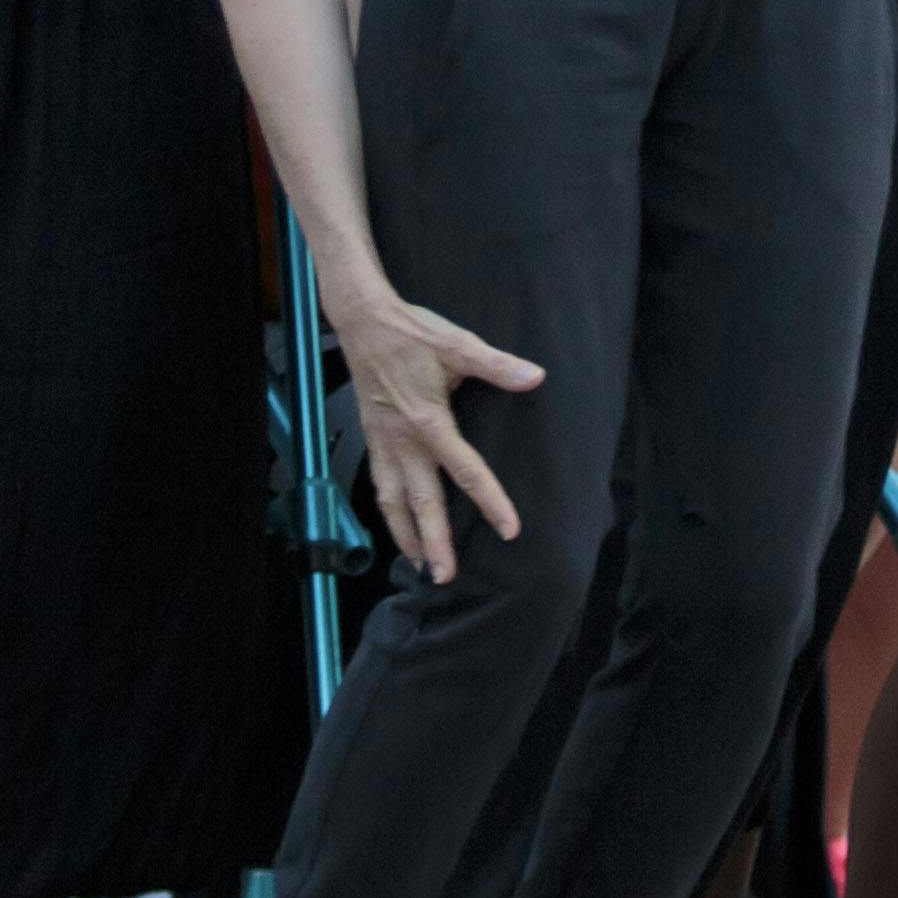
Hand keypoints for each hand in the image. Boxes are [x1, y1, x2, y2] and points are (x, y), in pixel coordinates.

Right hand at [330, 282, 544, 584]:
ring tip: (418, 565)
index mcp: (428, 421)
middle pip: (421, 502)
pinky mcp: (373, 439)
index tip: (508, 530)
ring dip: (405, 536)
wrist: (363, 321)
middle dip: (434, 542)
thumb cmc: (410, 333)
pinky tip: (397, 524)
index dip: (490, 503)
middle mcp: (403, 441)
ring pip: (393, 502)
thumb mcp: (457, 344)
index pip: (466, 472)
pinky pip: (379, 486)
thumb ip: (497, 365)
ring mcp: (384, 443)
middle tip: (445, 576)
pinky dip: (389, 512)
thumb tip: (535, 376)